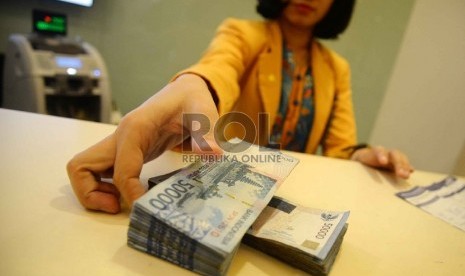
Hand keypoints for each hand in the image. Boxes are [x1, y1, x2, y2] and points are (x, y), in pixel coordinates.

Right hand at [66, 74, 221, 212]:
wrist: (185, 91)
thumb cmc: (192, 101)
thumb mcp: (204, 114)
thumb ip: (206, 134)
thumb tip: (213, 154)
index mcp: (136, 128)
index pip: (120, 168)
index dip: (129, 192)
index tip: (146, 207)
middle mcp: (120, 136)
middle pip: (81, 166)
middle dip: (92, 194)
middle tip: (119, 208)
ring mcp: (118, 143)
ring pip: (84, 169)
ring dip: (93, 191)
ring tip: (121, 204)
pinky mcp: (124, 151)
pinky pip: (99, 171)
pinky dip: (103, 187)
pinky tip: (129, 194)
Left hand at [350, 146, 413, 178]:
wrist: (359, 162)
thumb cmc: (354, 167)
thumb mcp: (351, 167)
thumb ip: (350, 170)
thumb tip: (343, 177)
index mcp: (369, 153)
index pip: (376, 151)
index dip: (380, 155)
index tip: (383, 162)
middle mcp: (382, 153)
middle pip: (392, 154)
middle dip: (397, 163)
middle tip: (401, 174)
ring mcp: (389, 158)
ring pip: (399, 157)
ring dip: (404, 166)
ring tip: (406, 175)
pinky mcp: (394, 164)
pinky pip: (403, 163)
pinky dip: (407, 167)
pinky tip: (411, 171)